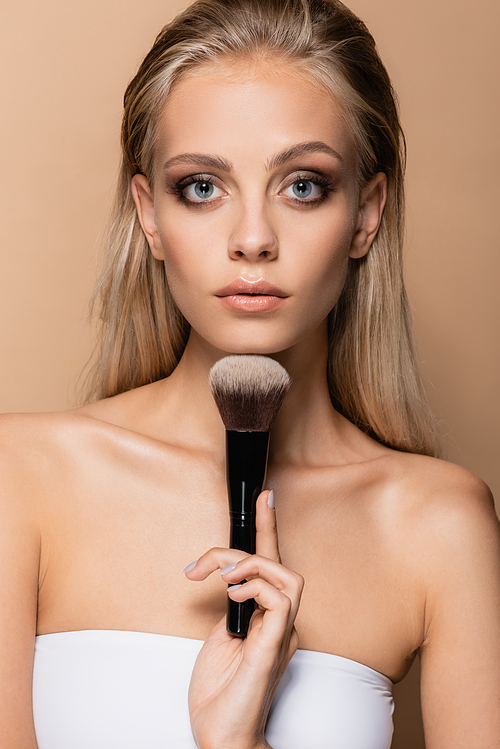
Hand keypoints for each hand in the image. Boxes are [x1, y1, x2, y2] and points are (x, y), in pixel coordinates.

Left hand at [184, 489, 303, 748]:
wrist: (220, 734)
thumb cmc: (219, 693)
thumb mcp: (219, 636)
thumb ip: (232, 607)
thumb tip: (229, 581)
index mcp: (269, 618)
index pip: (273, 564)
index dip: (268, 528)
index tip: (264, 496)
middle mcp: (282, 622)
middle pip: (279, 565)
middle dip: (242, 550)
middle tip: (203, 565)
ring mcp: (282, 634)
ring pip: (287, 576)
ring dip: (250, 566)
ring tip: (222, 580)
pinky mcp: (275, 647)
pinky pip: (281, 601)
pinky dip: (255, 588)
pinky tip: (232, 597)